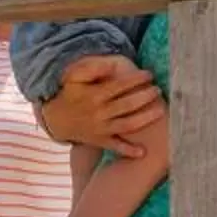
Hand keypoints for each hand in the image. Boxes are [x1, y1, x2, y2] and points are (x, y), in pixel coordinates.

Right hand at [35, 55, 163, 158]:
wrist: (56, 119)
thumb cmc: (70, 94)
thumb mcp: (74, 77)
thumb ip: (91, 69)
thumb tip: (111, 65)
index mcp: (94, 95)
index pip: (119, 86)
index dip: (136, 79)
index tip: (149, 74)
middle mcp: (99, 113)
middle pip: (127, 105)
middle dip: (145, 97)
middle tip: (158, 90)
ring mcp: (101, 128)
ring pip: (127, 124)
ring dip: (145, 119)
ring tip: (160, 110)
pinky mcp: (100, 140)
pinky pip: (115, 146)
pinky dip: (128, 150)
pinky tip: (142, 152)